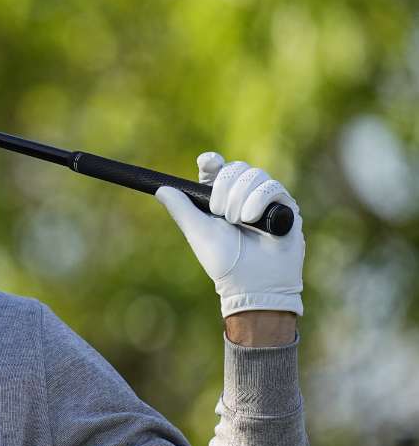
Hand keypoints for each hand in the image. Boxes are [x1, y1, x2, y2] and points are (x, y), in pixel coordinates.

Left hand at [154, 152, 304, 317]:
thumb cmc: (224, 261)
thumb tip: (161, 189)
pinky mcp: (285, 206)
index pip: (217, 169)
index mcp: (220, 200)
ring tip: (238, 222)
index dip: (212, 162)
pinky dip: (258, 200)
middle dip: (224, 187)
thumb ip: (181, 209)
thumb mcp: (198, 232)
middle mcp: (243, 196)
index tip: (207, 163)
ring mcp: (265, 200)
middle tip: (219, 213)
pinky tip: (252, 219)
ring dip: (240, 198)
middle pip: (235, 167)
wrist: (252, 282)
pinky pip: (272, 186)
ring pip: (254, 174)